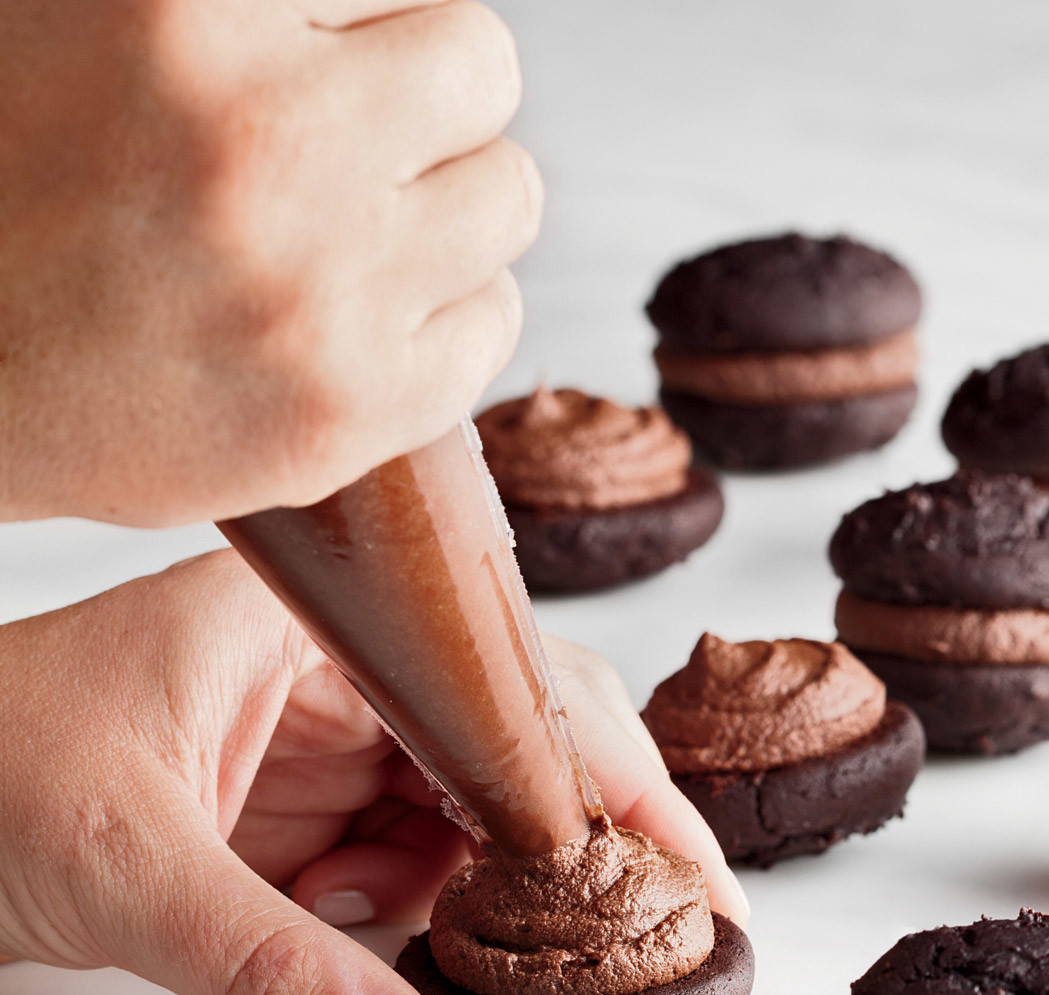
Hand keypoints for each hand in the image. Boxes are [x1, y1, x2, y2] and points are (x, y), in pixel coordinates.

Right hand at [0, 0, 538, 524]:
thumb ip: (249, 12)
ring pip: (507, 200)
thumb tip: (375, 13)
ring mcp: (317, 287)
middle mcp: (266, 140)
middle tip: (365, 152)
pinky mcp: (349, 408)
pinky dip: (451, 321)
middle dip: (434, 107)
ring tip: (362, 241)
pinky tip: (371, 324)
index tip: (331, 75)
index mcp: (187, 8)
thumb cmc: (19, 184)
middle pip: (482, 70)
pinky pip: (494, 325)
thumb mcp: (86, 15)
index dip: (370, 32)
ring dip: (452, 213)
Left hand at [0, 550, 746, 994]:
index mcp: (313, 622)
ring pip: (466, 797)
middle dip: (565, 832)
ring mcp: (325, 728)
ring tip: (396, 916)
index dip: (611, 779)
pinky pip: (408, 843)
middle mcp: (339, 665)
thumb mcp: (125, 871)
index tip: (692, 871)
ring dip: (468, 876)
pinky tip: (344, 915)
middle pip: (512, 734)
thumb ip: (274, 972)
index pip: (506, 686)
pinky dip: (406, 898)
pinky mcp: (306, 792)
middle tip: (639, 923)